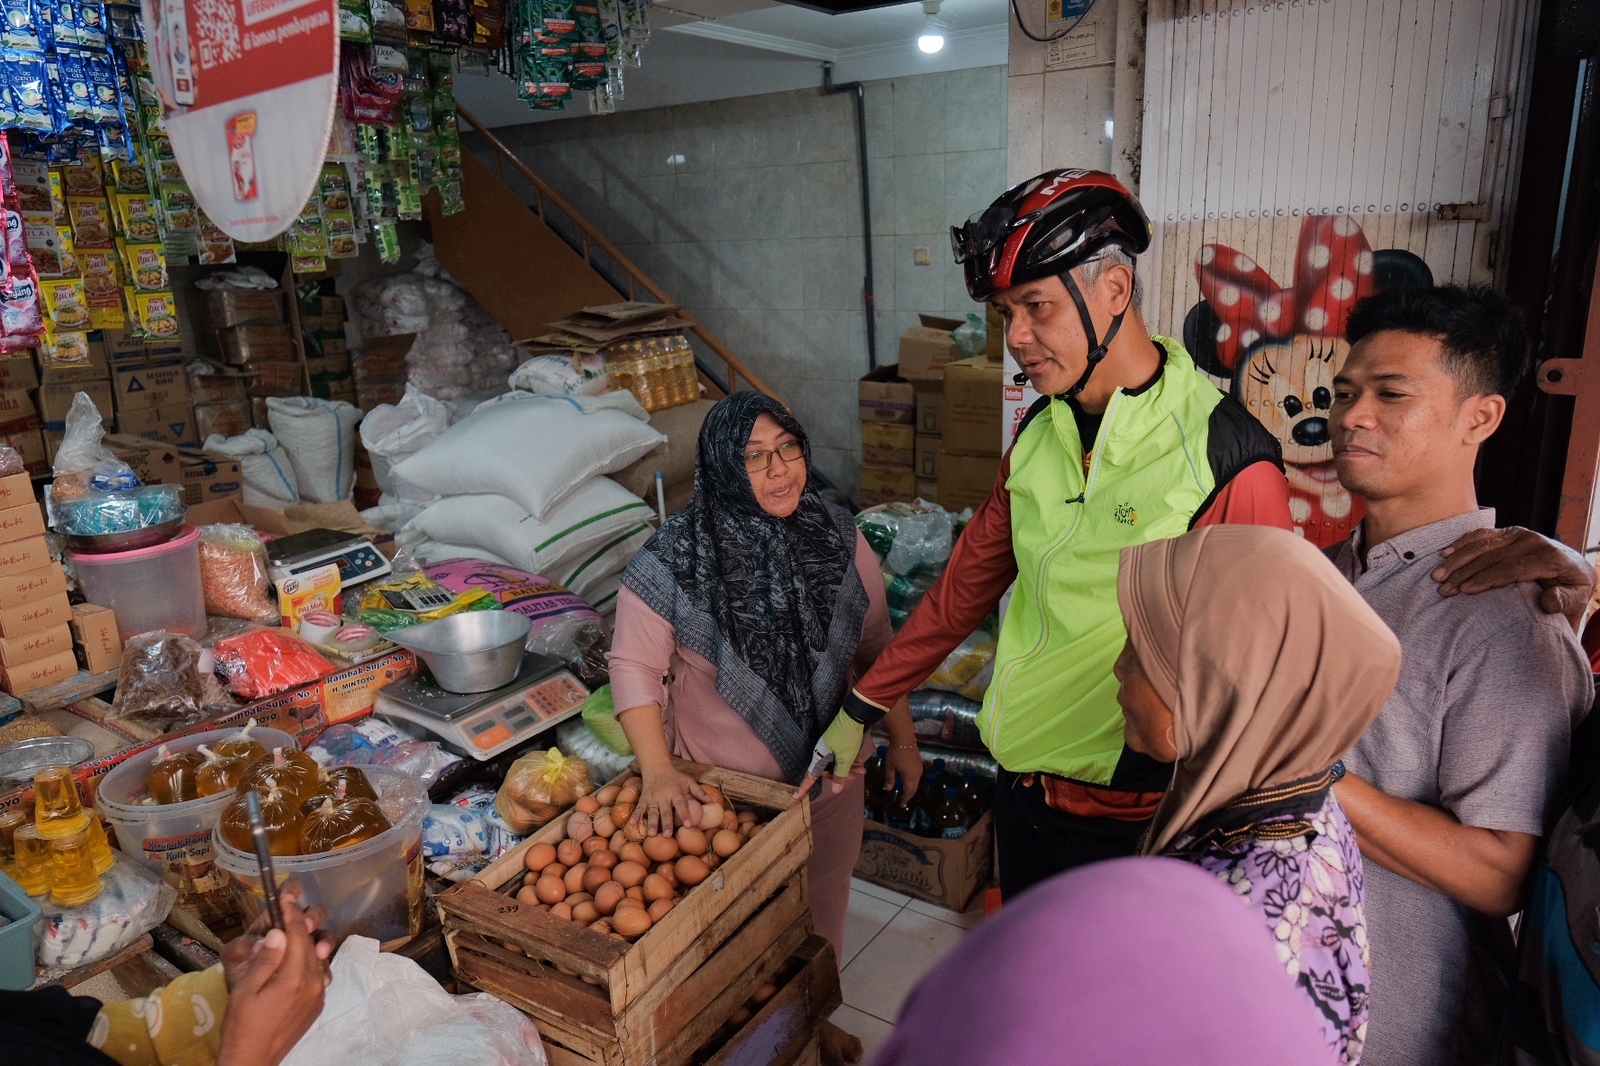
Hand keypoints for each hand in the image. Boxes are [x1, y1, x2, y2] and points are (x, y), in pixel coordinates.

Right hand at [215, 882, 330, 1065]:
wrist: (253, 1060)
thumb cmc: (242, 1025)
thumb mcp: (246, 990)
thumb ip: (265, 959)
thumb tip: (278, 931)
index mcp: (294, 976)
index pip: (296, 935)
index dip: (290, 914)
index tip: (284, 897)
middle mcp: (313, 982)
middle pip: (311, 943)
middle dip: (300, 923)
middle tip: (287, 908)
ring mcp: (319, 993)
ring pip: (319, 956)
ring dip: (308, 941)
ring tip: (294, 931)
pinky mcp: (318, 1003)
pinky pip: (320, 973)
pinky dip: (312, 961)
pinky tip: (301, 958)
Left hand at [221, 881, 331, 991]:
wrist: (249, 1007)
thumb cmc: (240, 976)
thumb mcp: (233, 960)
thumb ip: (241, 947)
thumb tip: (264, 940)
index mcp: (274, 923)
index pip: (286, 897)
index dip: (291, 891)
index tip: (290, 899)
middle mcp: (294, 932)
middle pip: (313, 913)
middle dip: (313, 917)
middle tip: (308, 927)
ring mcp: (307, 949)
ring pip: (323, 936)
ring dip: (325, 941)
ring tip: (321, 953)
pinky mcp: (315, 968)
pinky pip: (326, 964)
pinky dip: (326, 968)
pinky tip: (323, 977)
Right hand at [631, 764, 710, 836]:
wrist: (656, 767)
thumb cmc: (675, 777)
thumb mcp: (689, 781)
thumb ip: (700, 792)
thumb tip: (713, 803)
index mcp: (676, 792)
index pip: (681, 804)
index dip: (685, 814)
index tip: (688, 825)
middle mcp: (664, 796)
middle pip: (666, 811)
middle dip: (667, 823)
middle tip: (668, 835)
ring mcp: (652, 798)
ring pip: (652, 812)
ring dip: (651, 823)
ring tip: (651, 834)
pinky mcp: (644, 799)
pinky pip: (639, 808)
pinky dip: (635, 816)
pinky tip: (632, 824)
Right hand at [793, 711, 865, 800]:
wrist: (856, 715)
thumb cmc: (847, 737)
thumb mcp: (845, 758)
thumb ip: (840, 774)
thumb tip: (835, 790)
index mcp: (820, 756)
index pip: (811, 775)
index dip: (804, 787)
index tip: (795, 797)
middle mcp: (823, 753)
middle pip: (829, 771)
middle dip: (843, 775)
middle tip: (858, 774)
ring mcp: (831, 748)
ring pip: (838, 765)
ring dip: (850, 768)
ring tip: (863, 769)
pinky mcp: (839, 744)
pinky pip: (843, 757)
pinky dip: (851, 761)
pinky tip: (861, 761)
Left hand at [882, 744, 922, 806]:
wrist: (905, 738)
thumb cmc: (895, 752)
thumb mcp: (890, 766)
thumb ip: (889, 778)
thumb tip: (888, 789)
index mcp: (910, 777)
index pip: (908, 792)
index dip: (905, 799)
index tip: (901, 805)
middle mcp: (917, 774)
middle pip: (914, 789)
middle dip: (909, 796)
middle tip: (903, 801)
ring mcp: (919, 768)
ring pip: (916, 783)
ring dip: (911, 789)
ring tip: (905, 793)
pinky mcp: (919, 763)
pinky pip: (917, 777)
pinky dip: (912, 782)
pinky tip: (908, 781)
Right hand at [1434, 526, 1595, 630]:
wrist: (1575, 569)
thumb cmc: (1572, 589)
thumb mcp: (1577, 599)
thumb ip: (1564, 601)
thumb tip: (1549, 601)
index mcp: (1549, 557)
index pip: (1512, 567)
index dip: (1487, 578)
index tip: (1465, 590)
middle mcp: (1533, 541)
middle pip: (1492, 556)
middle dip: (1465, 573)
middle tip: (1444, 588)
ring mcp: (1519, 534)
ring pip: (1482, 544)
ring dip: (1457, 559)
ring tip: (1438, 575)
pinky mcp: (1509, 532)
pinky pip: (1482, 535)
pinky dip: (1462, 543)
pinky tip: (1445, 553)